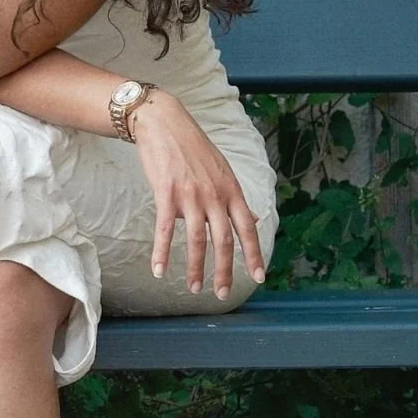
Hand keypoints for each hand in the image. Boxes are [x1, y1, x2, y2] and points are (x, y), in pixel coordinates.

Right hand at [133, 92, 268, 299]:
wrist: (164, 123)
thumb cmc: (193, 148)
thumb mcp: (222, 170)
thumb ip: (235, 199)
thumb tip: (254, 220)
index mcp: (231, 190)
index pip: (246, 228)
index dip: (253, 255)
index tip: (258, 277)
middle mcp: (215, 195)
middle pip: (223, 241)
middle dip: (224, 271)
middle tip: (222, 294)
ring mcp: (191, 195)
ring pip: (197, 240)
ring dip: (196, 268)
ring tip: (194, 288)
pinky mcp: (166, 194)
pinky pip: (165, 230)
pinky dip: (162, 252)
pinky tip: (159, 270)